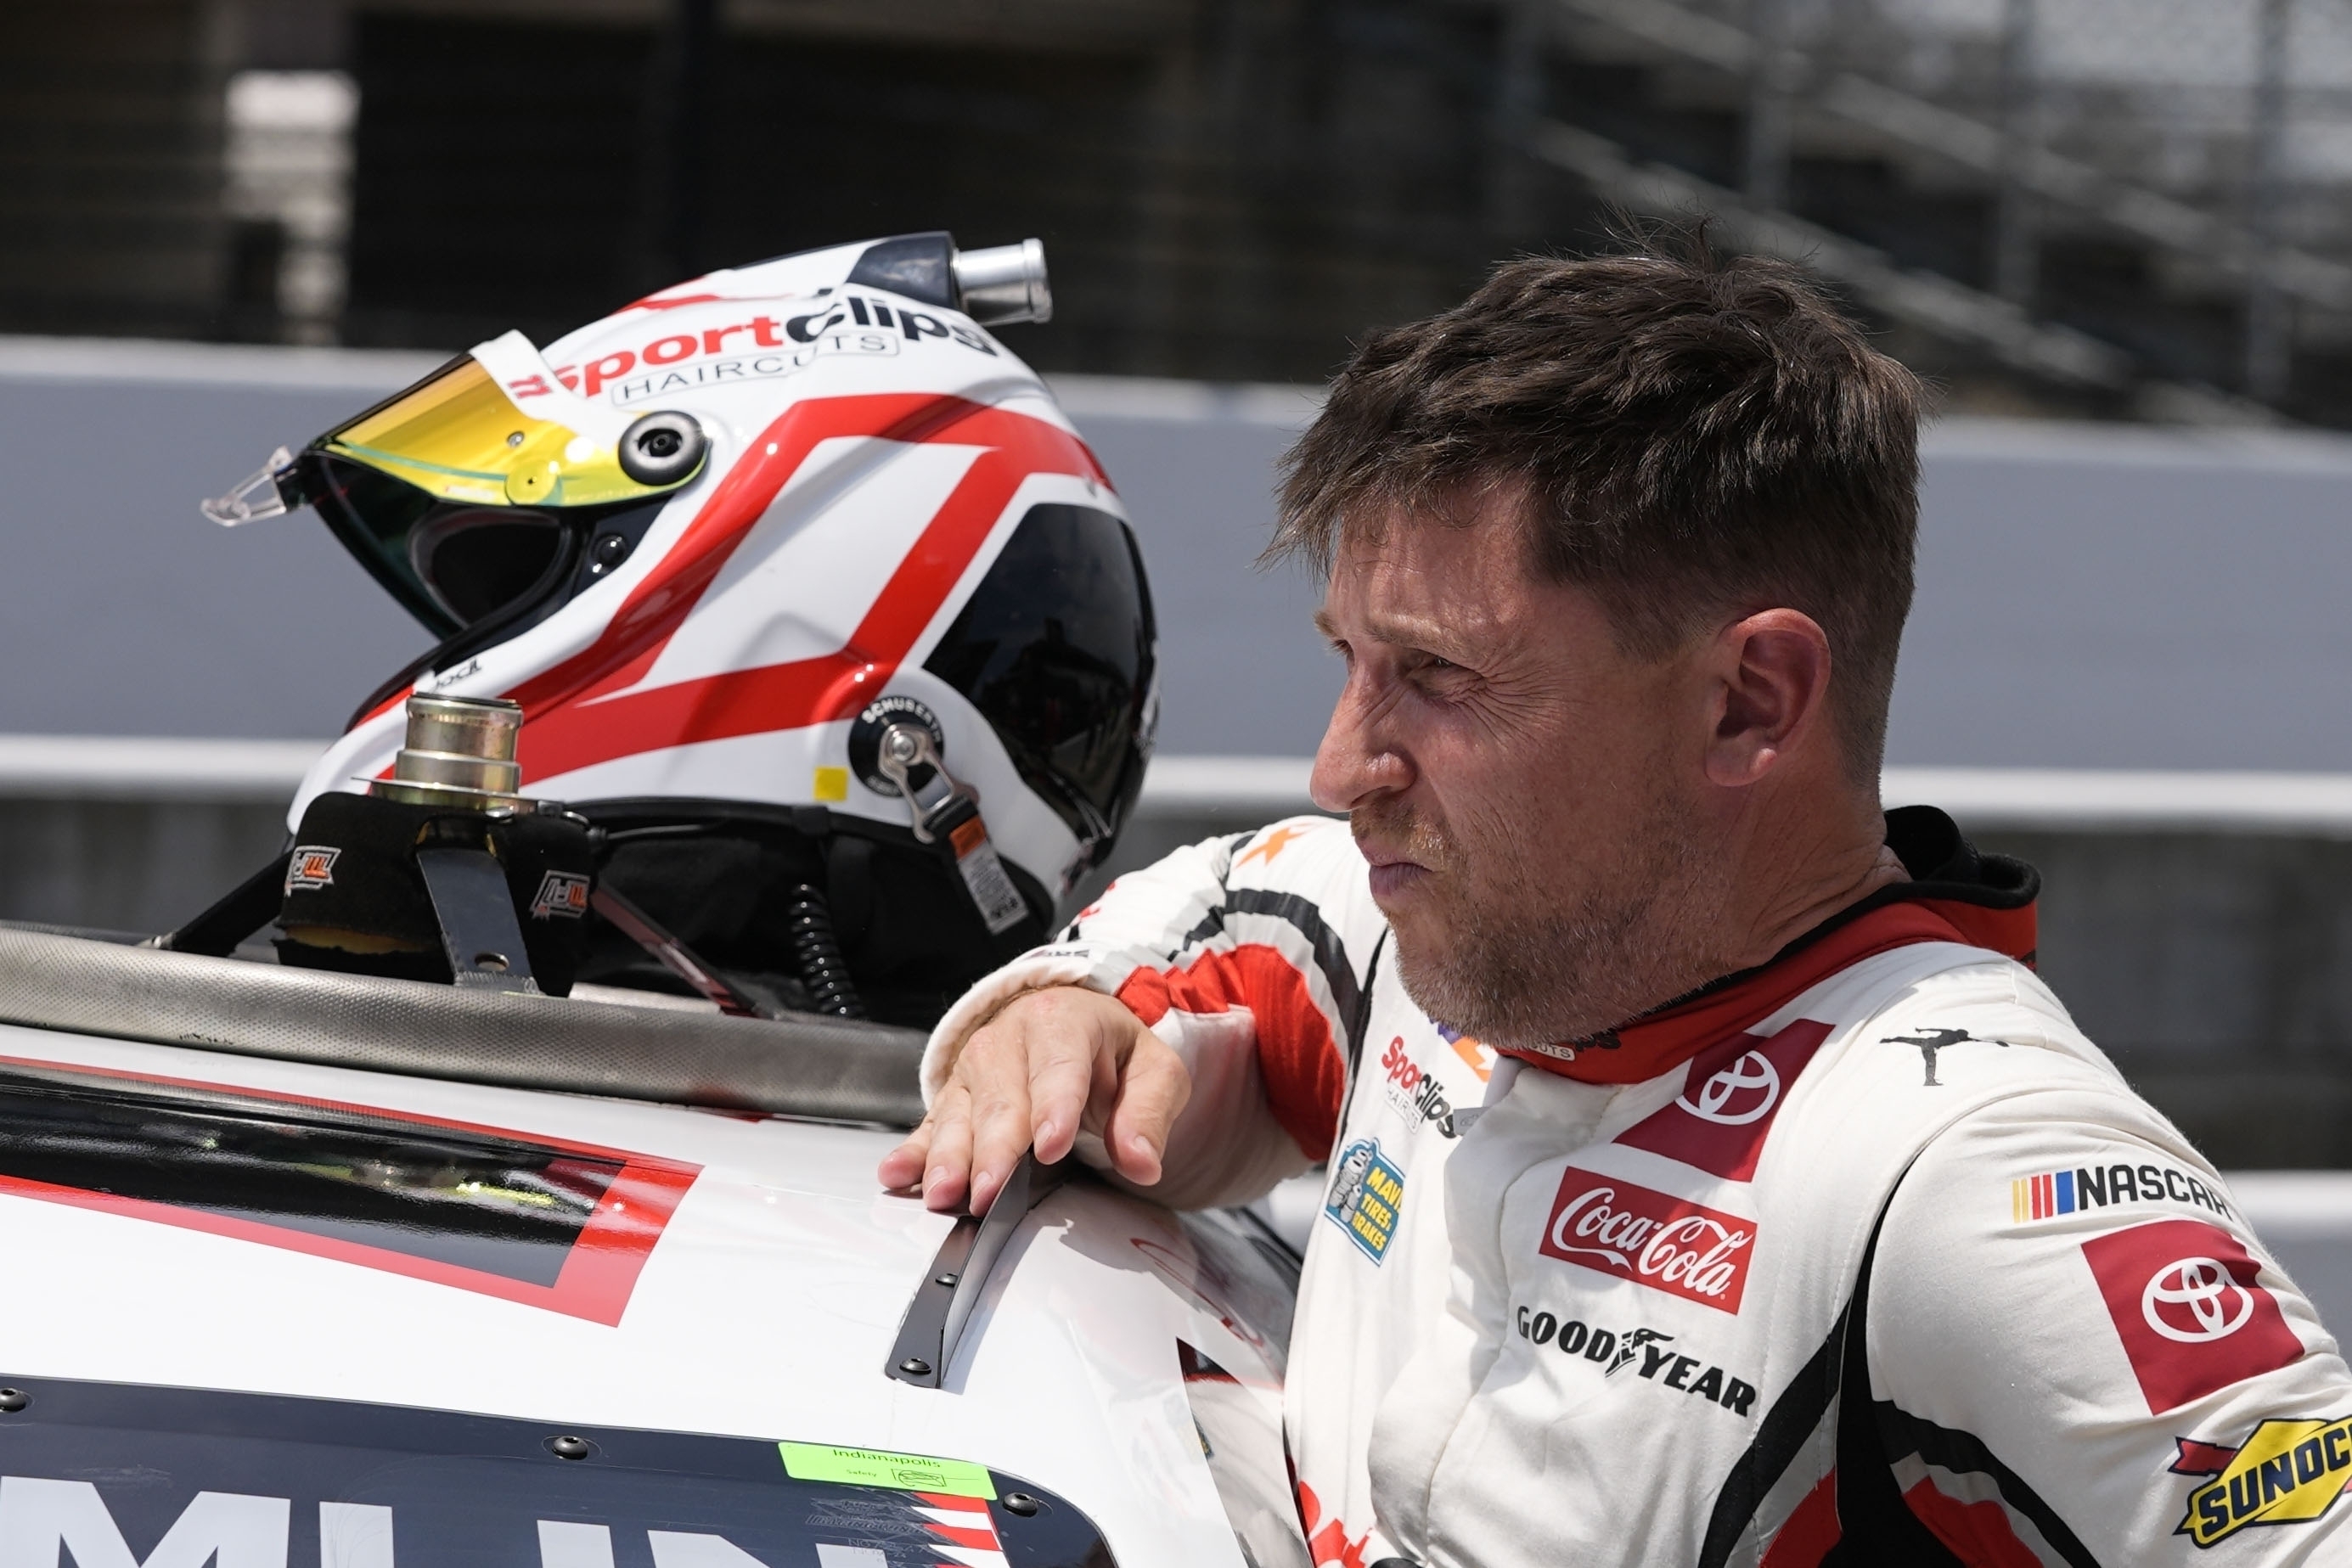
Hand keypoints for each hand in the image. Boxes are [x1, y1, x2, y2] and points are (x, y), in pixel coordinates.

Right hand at [877, 985, 1191, 1214]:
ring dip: (947, 1157)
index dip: (1054, 1106)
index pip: (1058, 1065)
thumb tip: (1143, 1161)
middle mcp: (1008, 1041)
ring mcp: (974, 1070)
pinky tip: (896, 1173)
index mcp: (1062, 1022)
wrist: (1071, 1025)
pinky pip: (928, 1125)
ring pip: (958, 1114)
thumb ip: (1149, 1115)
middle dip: (994, 1149)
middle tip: (990, 1193)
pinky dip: (912, 1152)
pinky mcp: (954, 1098)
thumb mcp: (1152, 1071)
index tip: (1052, 1147)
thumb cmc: (1111, 1052)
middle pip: (1000, 1099)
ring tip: (943, 1193)